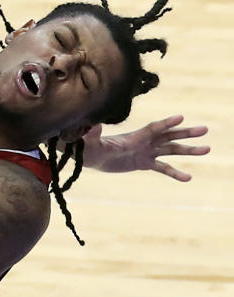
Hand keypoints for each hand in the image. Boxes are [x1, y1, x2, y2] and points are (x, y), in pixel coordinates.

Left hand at [82, 114, 209, 180]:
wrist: (89, 155)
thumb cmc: (89, 146)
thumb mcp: (91, 141)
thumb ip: (94, 134)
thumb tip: (93, 126)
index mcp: (133, 137)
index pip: (153, 129)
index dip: (166, 123)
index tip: (181, 118)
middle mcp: (143, 142)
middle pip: (169, 136)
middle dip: (186, 133)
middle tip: (205, 130)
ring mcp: (145, 152)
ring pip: (171, 150)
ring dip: (188, 150)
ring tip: (206, 149)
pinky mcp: (144, 163)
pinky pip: (163, 168)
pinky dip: (175, 173)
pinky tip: (188, 178)